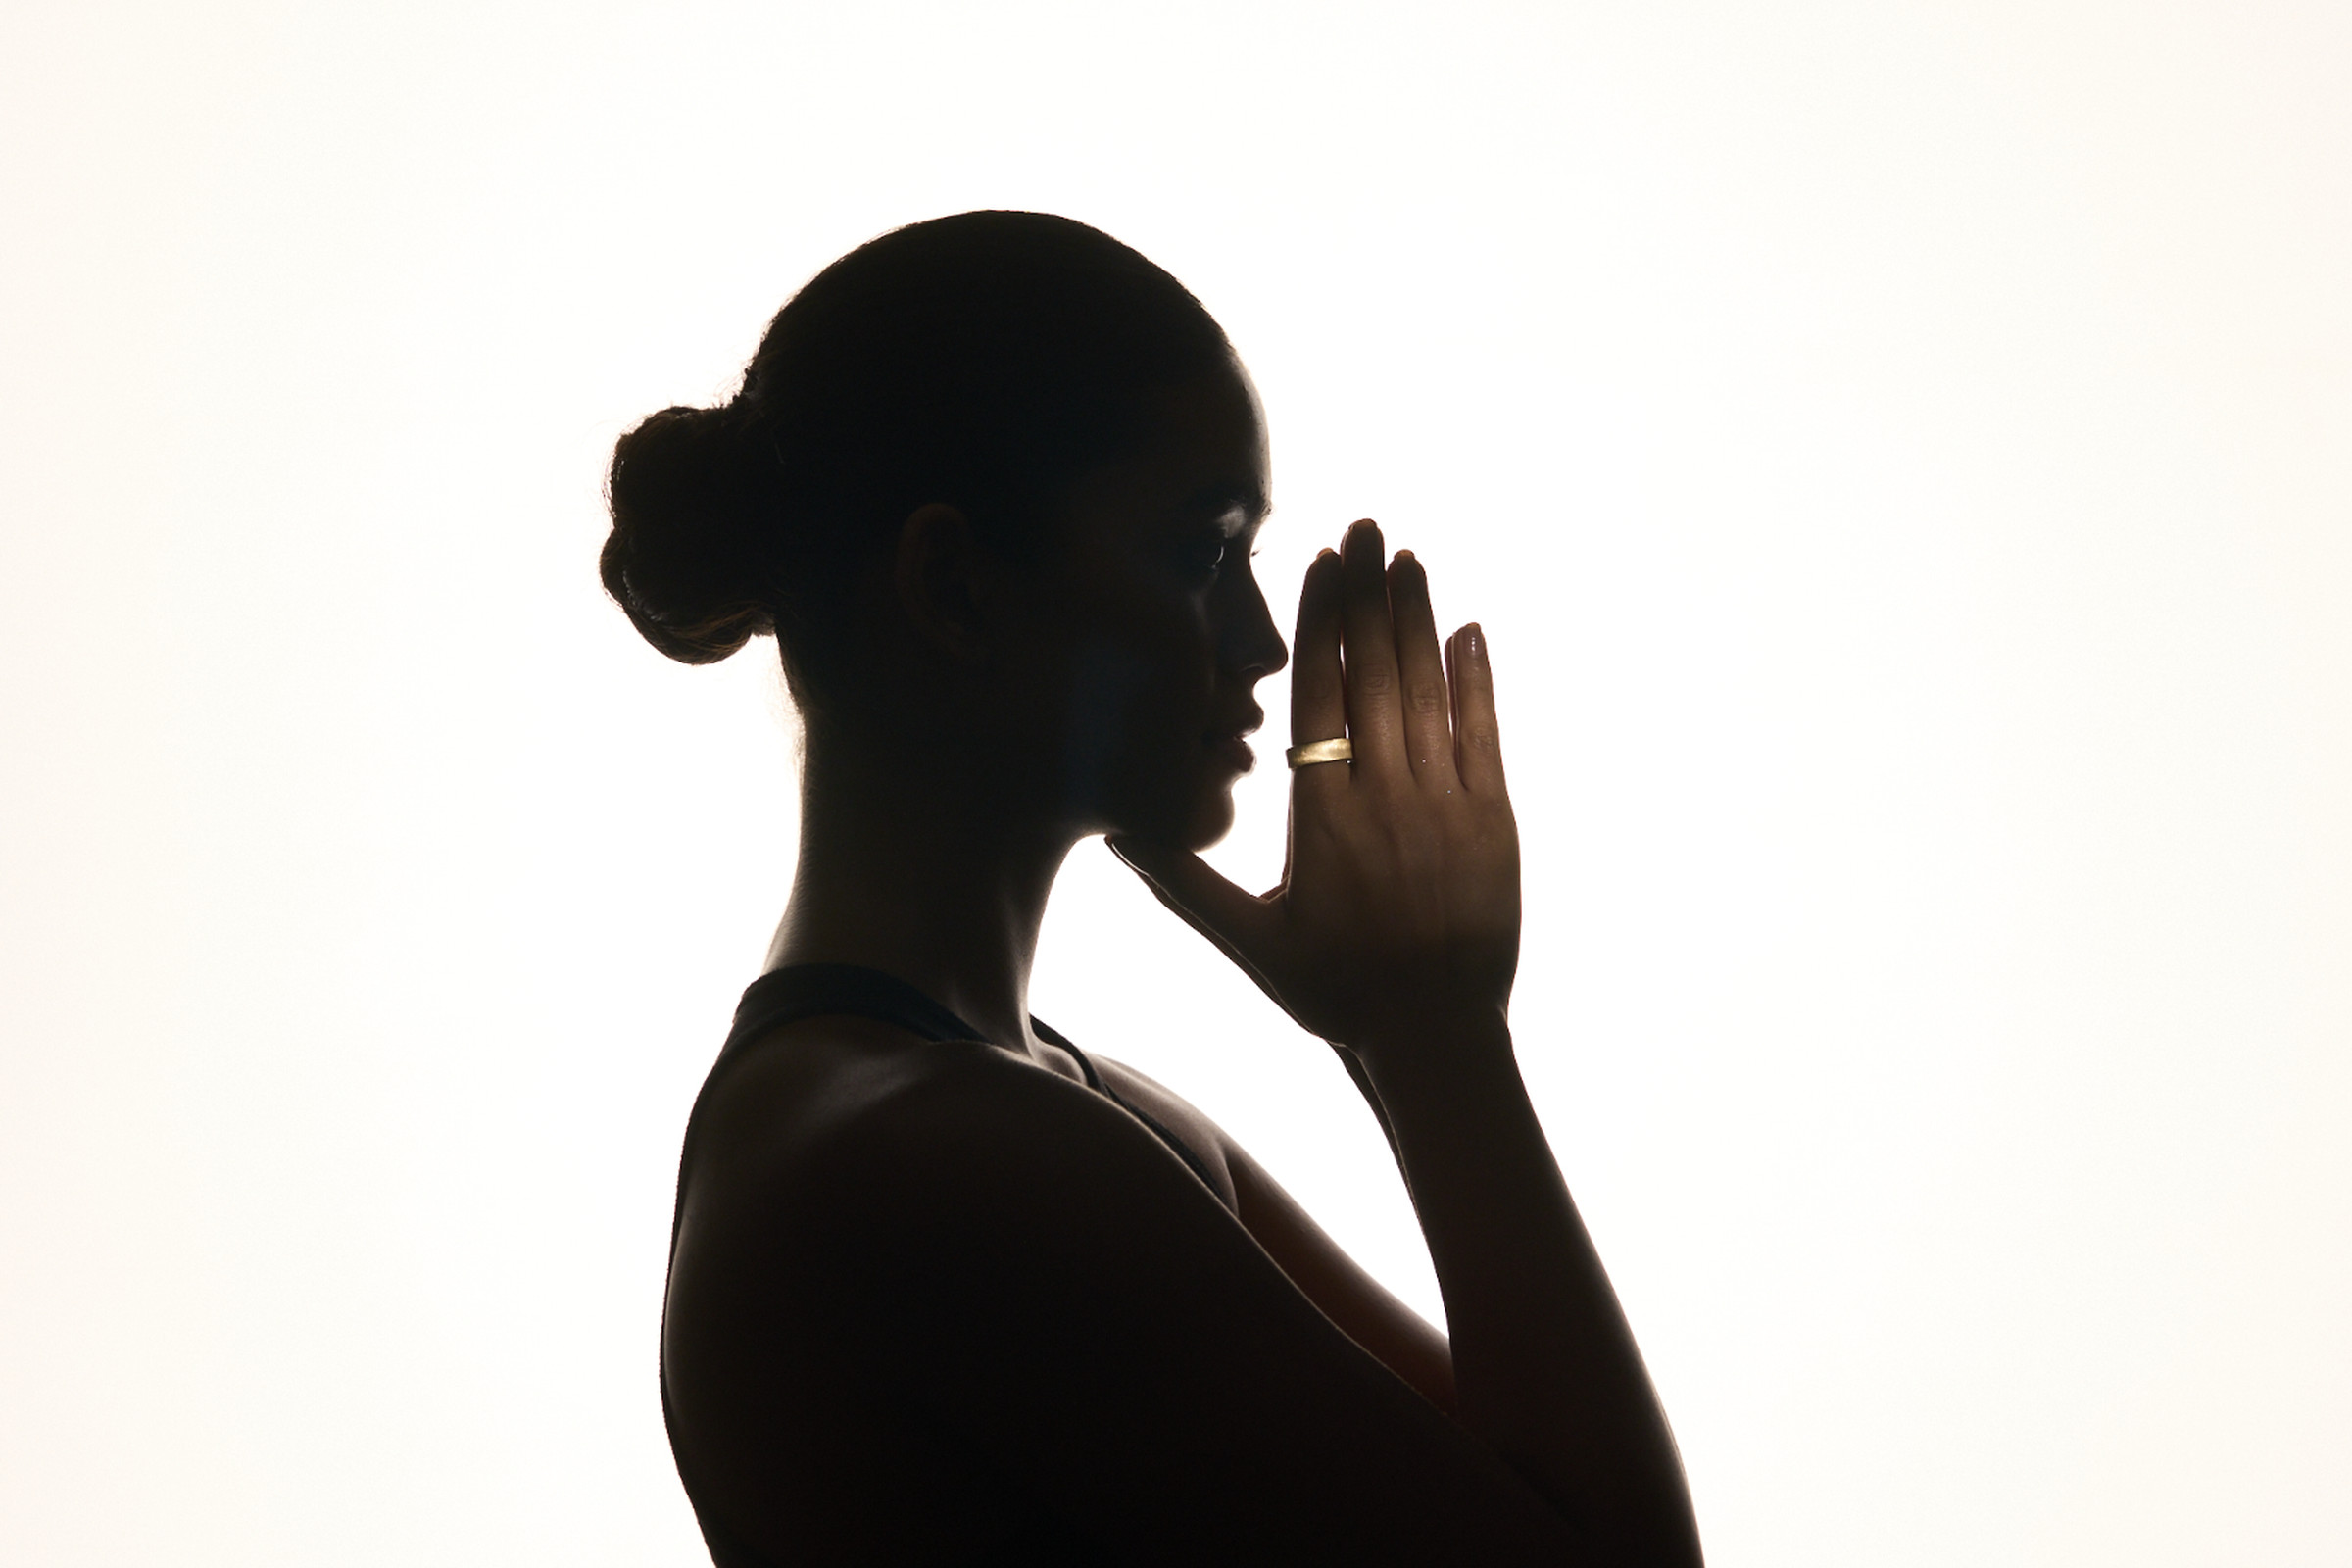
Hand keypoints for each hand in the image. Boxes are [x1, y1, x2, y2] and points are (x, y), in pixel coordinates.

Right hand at [1110, 520, 1520, 1065]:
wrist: (1434, 1038)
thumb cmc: (1332, 992)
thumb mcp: (1248, 944)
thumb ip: (1183, 884)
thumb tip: (1119, 838)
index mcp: (1321, 823)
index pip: (1320, 700)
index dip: (1322, 627)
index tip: (1321, 566)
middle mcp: (1385, 802)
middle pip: (1375, 676)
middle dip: (1370, 595)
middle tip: (1367, 528)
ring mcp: (1446, 808)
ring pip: (1428, 693)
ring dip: (1419, 619)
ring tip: (1408, 558)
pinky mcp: (1495, 822)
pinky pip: (1484, 734)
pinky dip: (1475, 679)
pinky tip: (1465, 630)